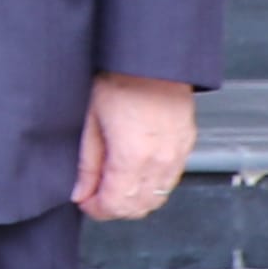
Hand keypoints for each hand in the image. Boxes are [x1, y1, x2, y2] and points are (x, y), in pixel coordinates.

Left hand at [78, 70, 200, 225]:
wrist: (151, 58)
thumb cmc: (119, 79)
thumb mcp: (90, 121)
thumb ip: (86, 164)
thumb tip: (81, 192)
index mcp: (133, 156)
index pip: (117, 205)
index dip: (97, 210)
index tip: (84, 202)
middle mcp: (161, 160)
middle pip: (139, 207)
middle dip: (114, 207)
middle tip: (94, 194)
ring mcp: (178, 153)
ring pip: (158, 197)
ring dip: (134, 198)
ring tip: (112, 182)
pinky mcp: (186, 144)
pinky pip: (170, 179)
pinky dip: (151, 184)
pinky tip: (135, 171)